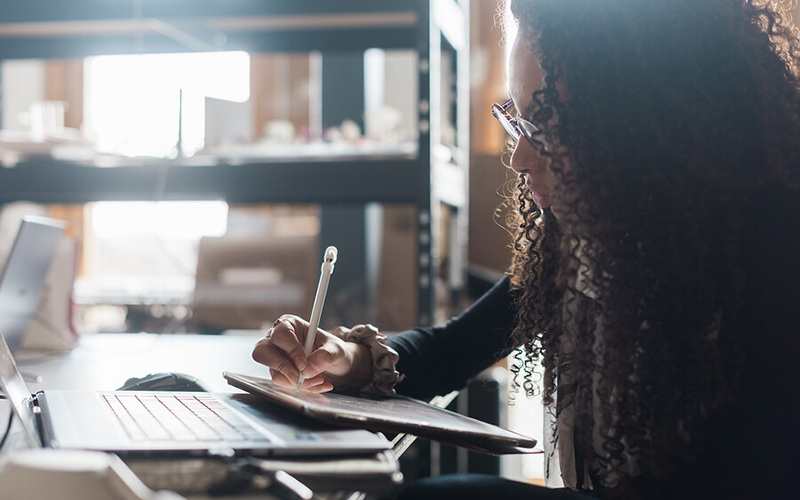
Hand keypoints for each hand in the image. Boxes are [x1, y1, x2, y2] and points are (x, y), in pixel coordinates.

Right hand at [251, 315, 366, 392]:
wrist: (336, 364)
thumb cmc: (333, 350)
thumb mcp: (337, 349)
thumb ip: (326, 355)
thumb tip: (309, 368)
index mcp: (290, 324)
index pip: (280, 334)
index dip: (290, 349)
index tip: (304, 363)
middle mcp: (277, 339)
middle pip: (262, 352)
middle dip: (282, 367)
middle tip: (299, 378)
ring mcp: (275, 357)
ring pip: (273, 372)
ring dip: (295, 381)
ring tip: (318, 380)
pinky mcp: (279, 372)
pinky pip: (283, 383)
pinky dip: (300, 387)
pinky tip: (317, 384)